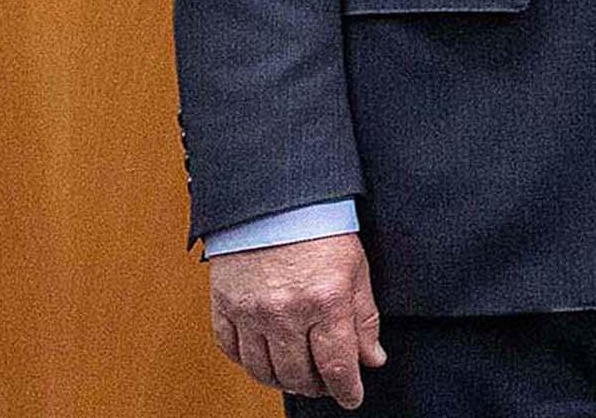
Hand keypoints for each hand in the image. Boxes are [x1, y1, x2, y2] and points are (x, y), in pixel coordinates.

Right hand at [208, 232, 382, 408]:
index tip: (351, 397)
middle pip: (298, 376)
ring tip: (297, 374)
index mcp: (326, 301)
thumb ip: (364, 319)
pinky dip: (249, 362)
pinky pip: (232, 351)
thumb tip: (372, 359)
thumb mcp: (356, 270)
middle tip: (326, 383)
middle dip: (316, 387)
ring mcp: (251, 311)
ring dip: (283, 380)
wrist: (275, 199)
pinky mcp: (224, 306)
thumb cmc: (320, 228)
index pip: (336, 366)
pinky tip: (265, 356)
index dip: (346, 389)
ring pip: (263, 371)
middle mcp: (286, 312)